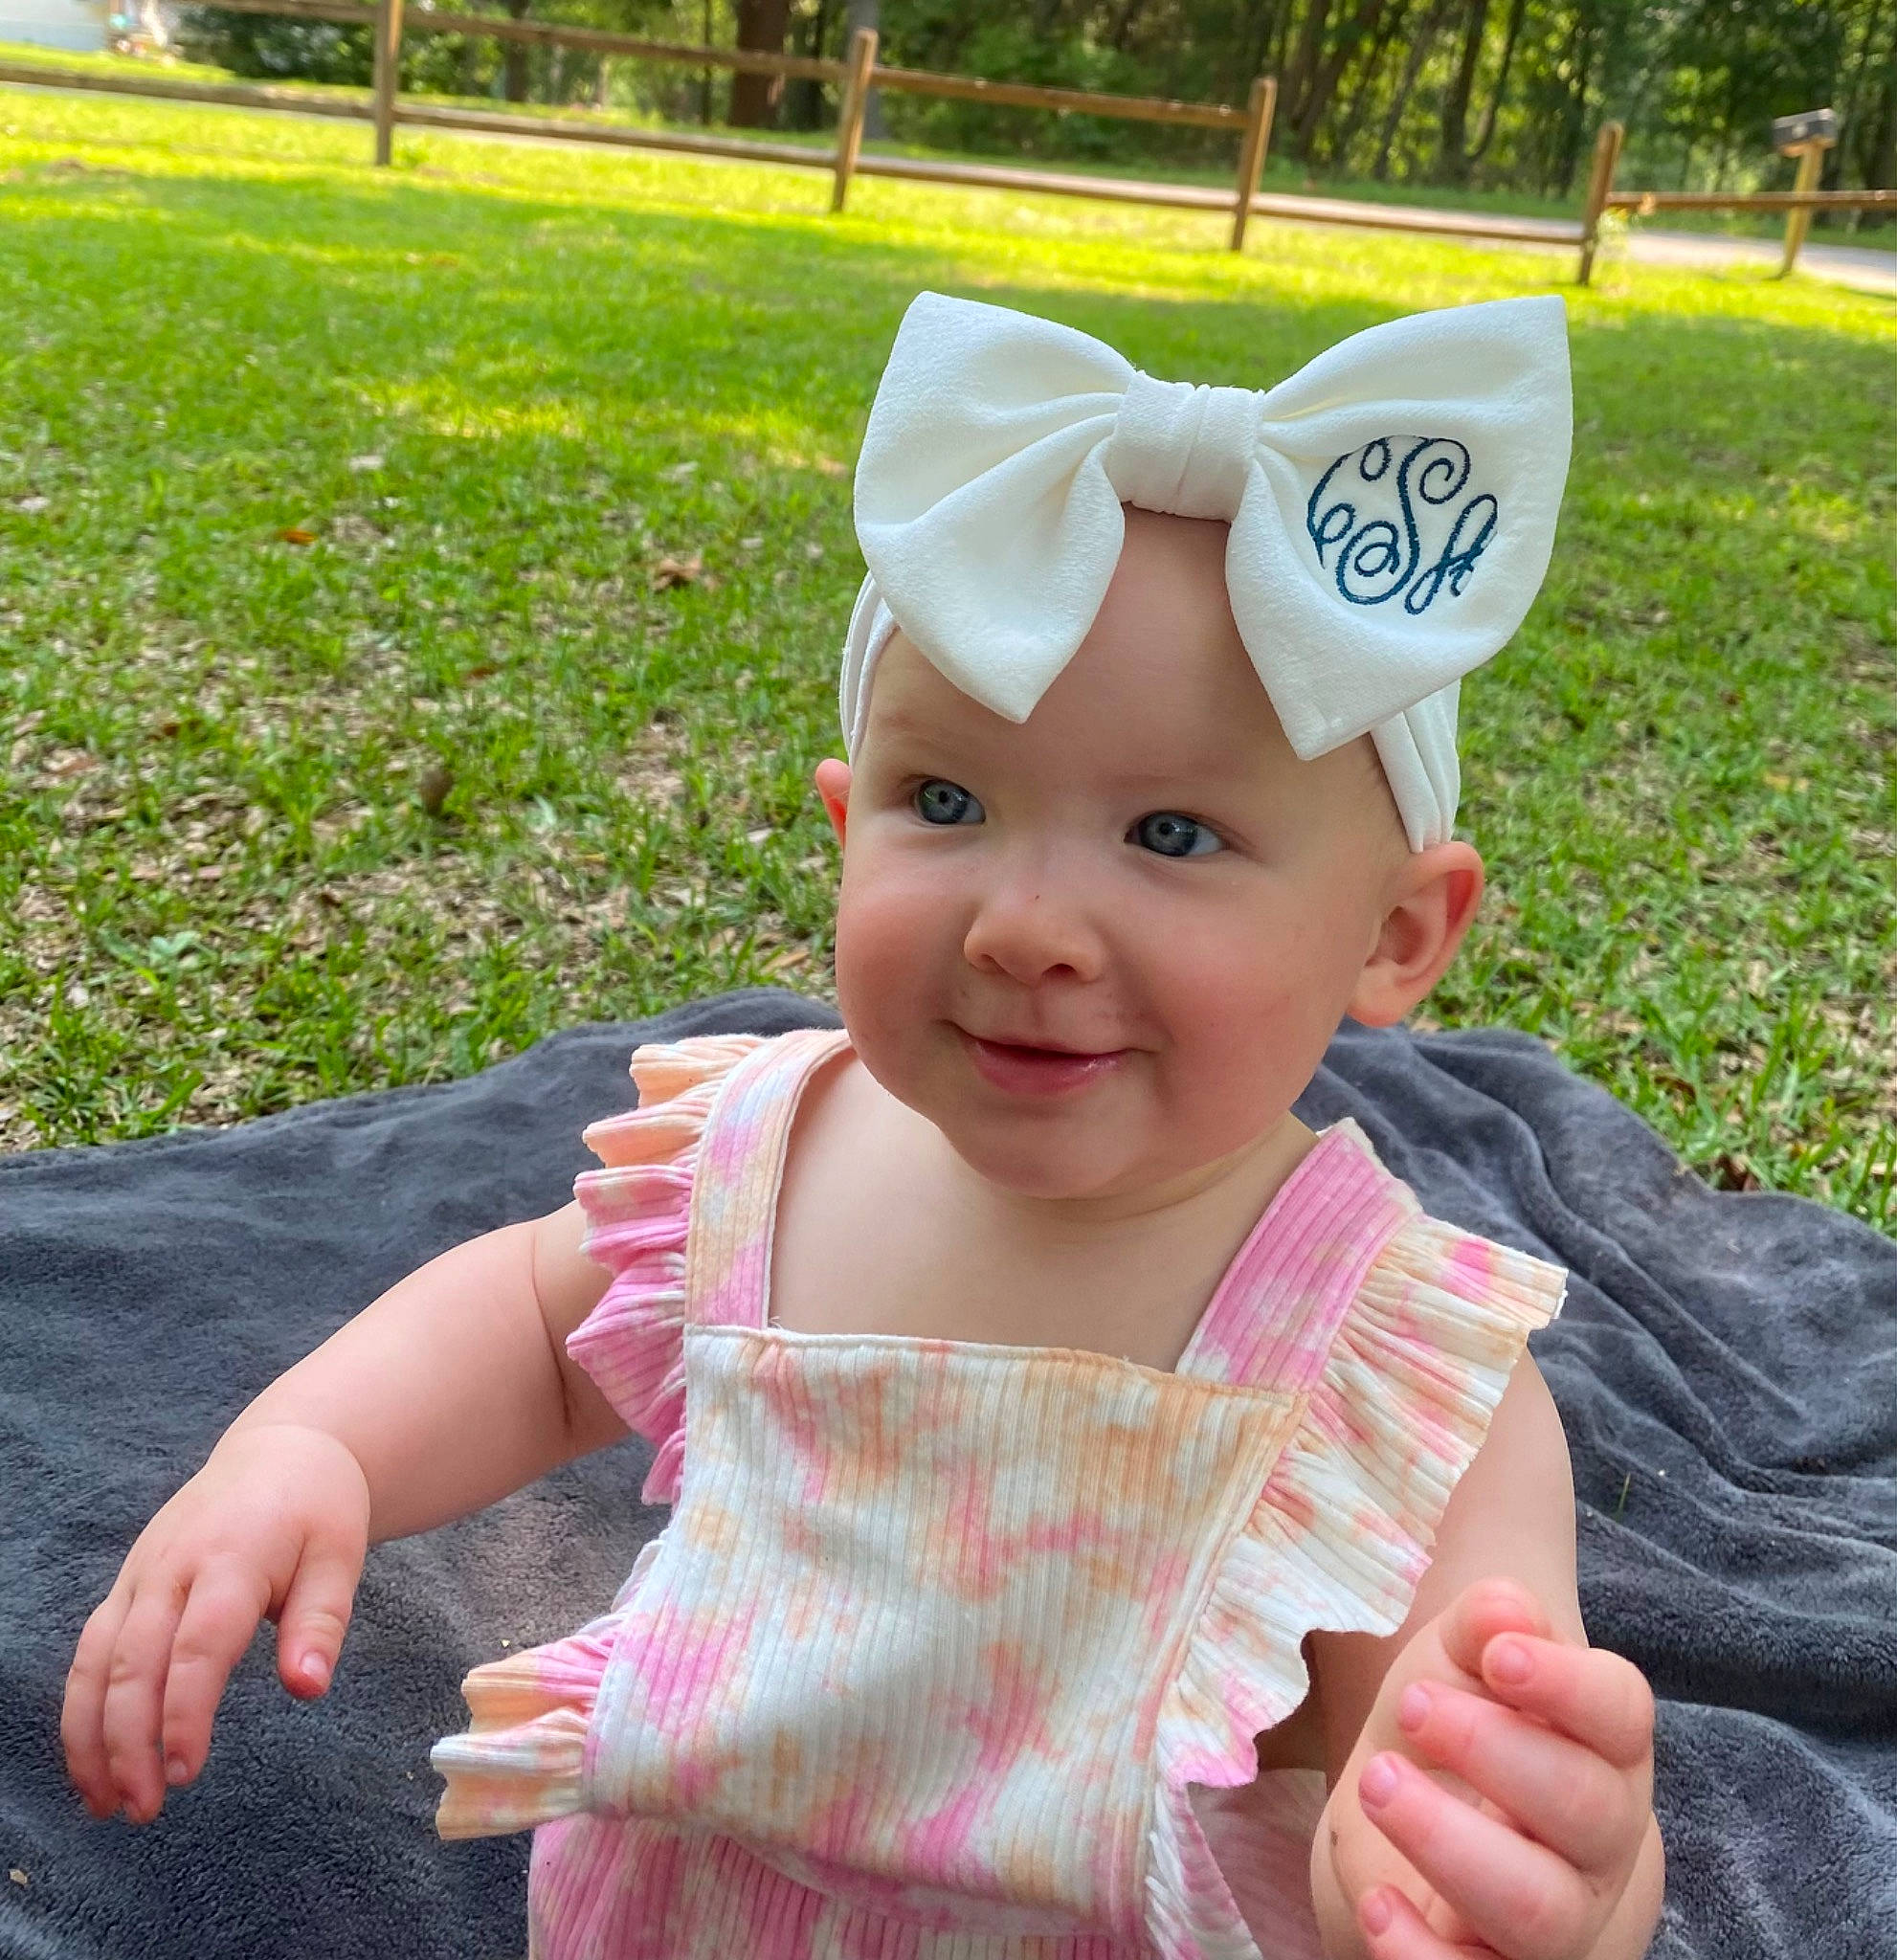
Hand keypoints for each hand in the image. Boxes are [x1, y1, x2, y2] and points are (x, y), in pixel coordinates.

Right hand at [62, 1422, 370, 1825]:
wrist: (280, 1452)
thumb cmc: (316, 1508)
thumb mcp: (340, 1554)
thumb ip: (322, 1621)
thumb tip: (308, 1688)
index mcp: (230, 1557)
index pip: (198, 1645)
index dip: (184, 1713)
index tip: (186, 1773)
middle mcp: (171, 1567)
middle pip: (132, 1661)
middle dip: (127, 1742)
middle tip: (144, 1809)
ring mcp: (139, 1575)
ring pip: (94, 1661)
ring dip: (90, 1737)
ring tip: (105, 1804)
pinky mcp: (125, 1586)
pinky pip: (89, 1652)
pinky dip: (81, 1710)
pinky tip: (93, 1762)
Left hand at [1344, 1579, 1657, 1959]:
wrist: (1417, 1822)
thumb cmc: (1456, 1728)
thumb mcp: (1456, 1662)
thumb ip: (1480, 1625)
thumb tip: (1504, 1610)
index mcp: (1603, 1747)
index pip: (1623, 1714)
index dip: (1568, 1685)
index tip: (1499, 1655)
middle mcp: (1600, 1842)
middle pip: (1587, 1809)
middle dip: (1496, 1752)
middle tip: (1412, 1705)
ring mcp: (1561, 1921)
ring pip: (1541, 1912)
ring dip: (1453, 1847)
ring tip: (1375, 1784)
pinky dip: (1427, 1957)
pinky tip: (1376, 1904)